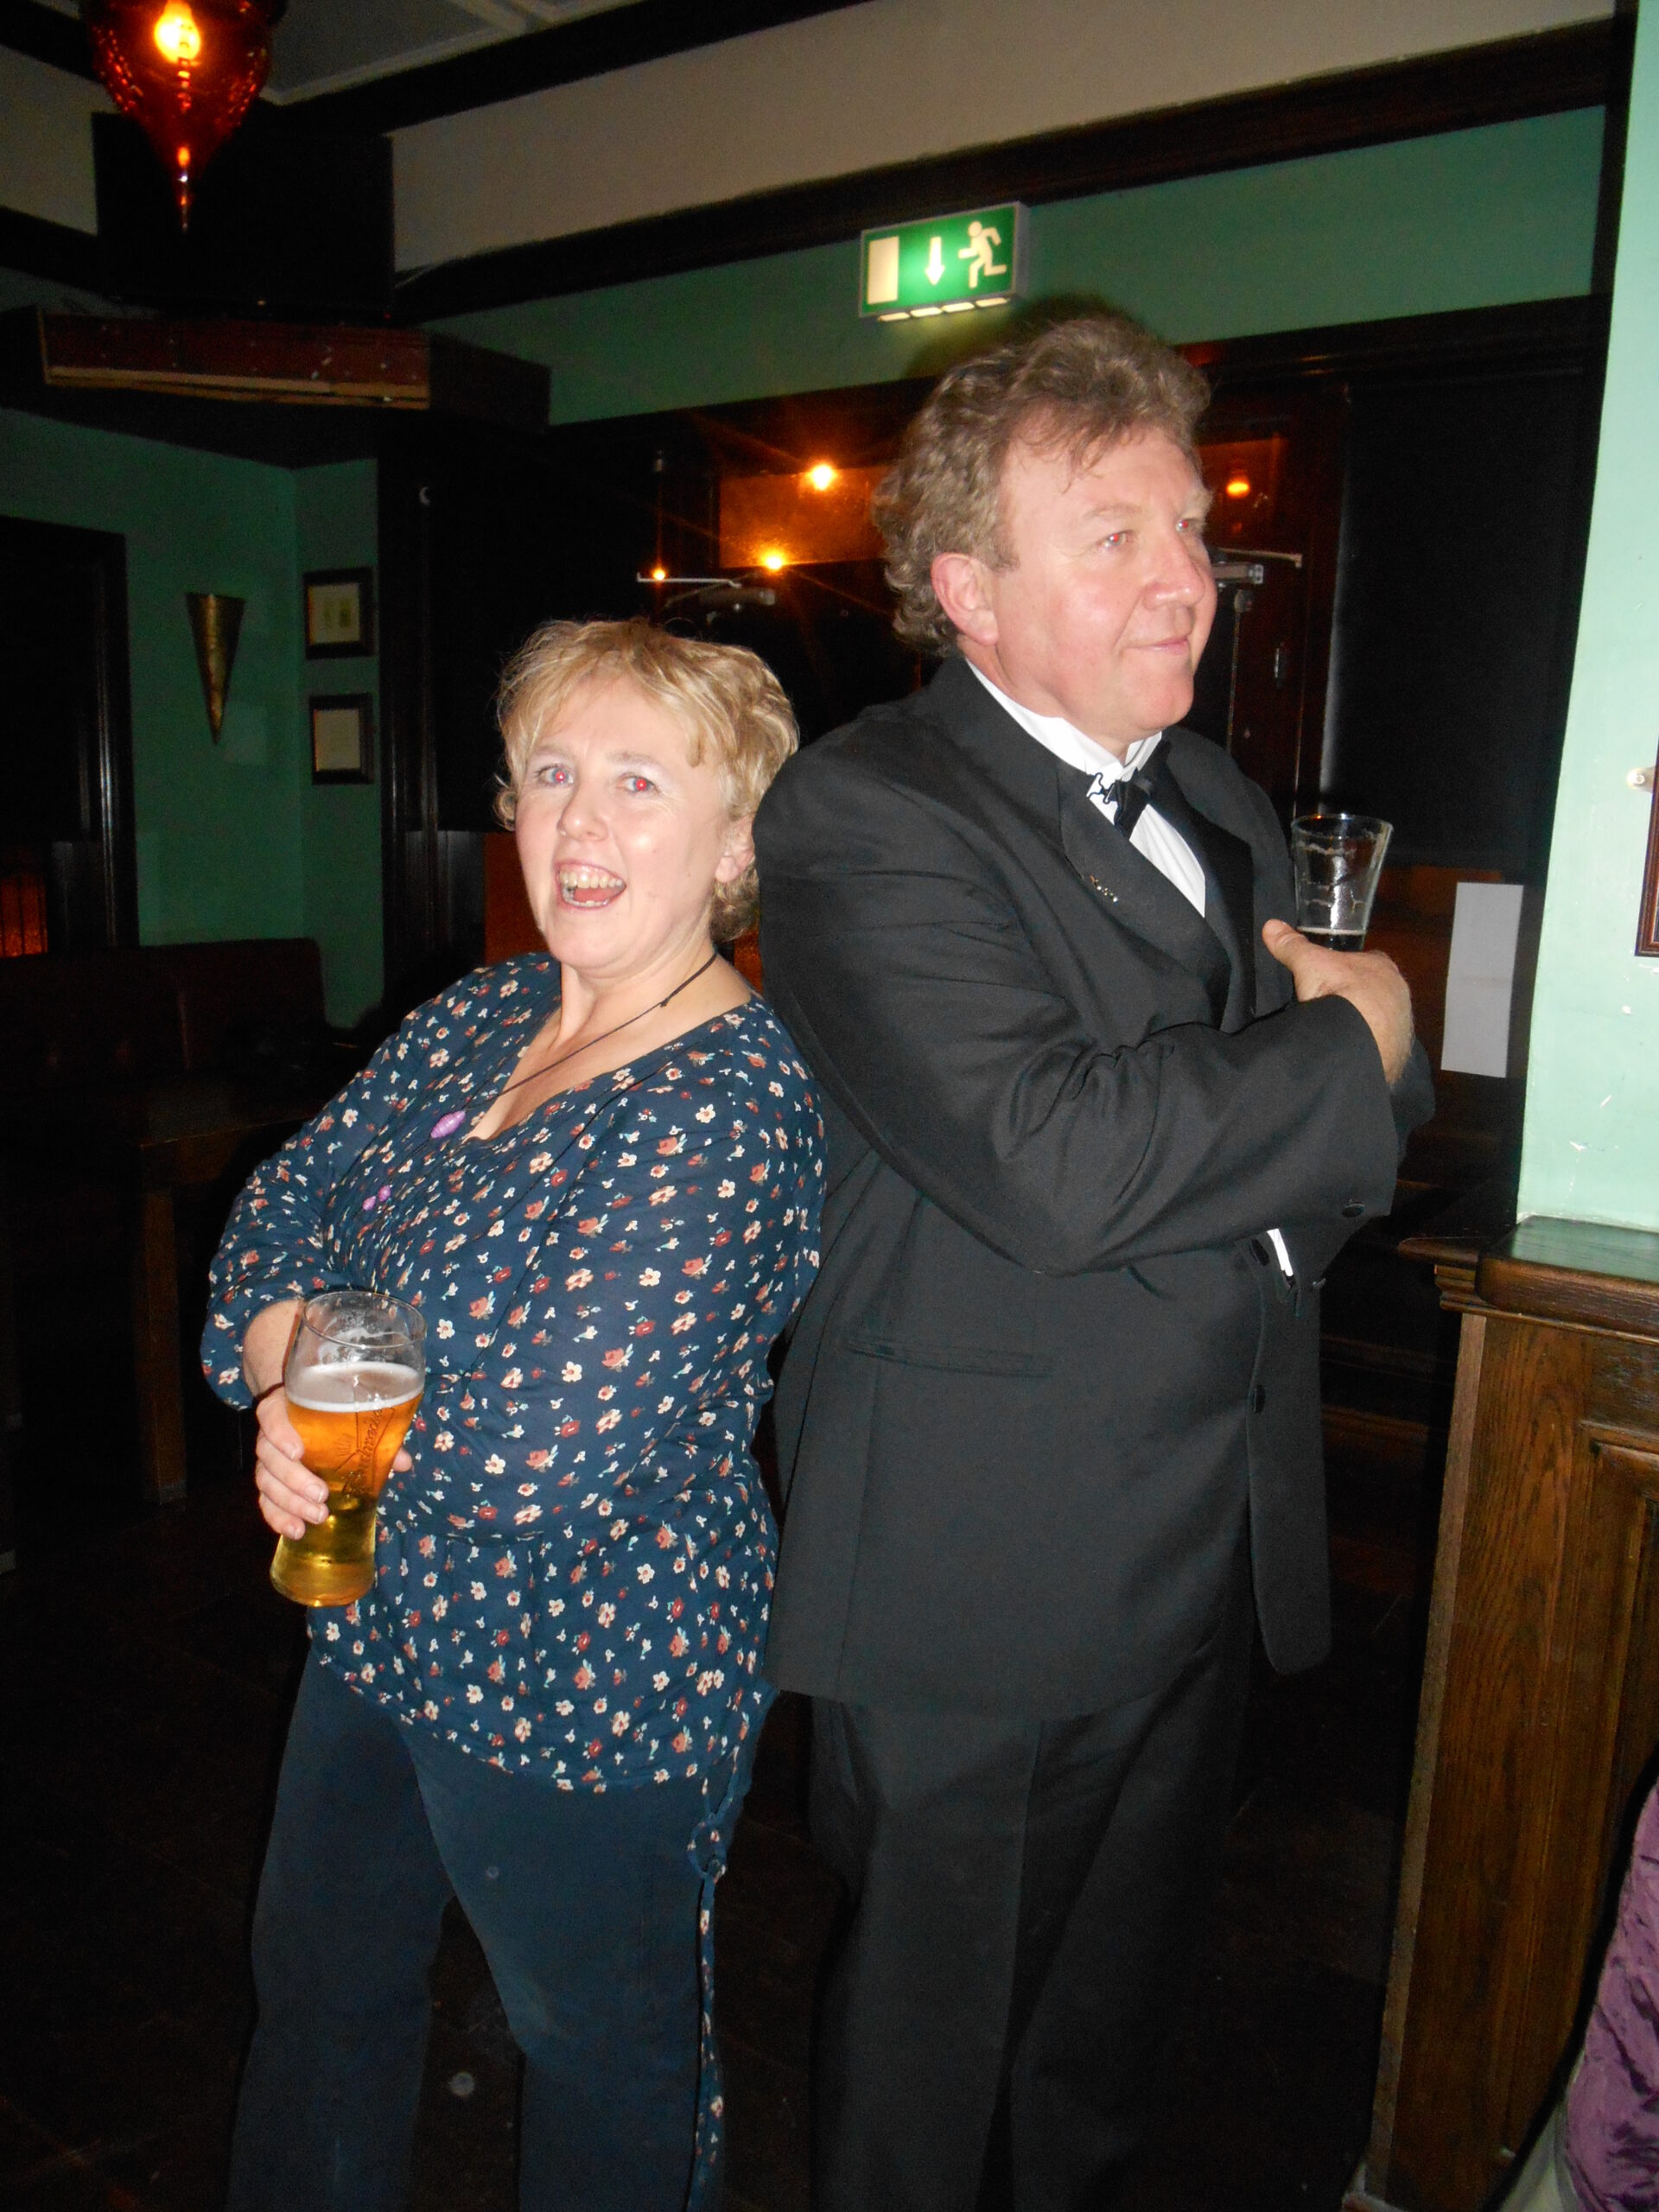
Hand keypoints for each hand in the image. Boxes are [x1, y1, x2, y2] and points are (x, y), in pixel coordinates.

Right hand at [252, 1385, 411, 1540]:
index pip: (270, 1415)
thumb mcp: (352, 1421)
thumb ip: (376, 1437)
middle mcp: (270, 1435)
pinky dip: (278, 1518)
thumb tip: (403, 1462)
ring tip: (317, 1517)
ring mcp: (267, 1461)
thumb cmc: (333, 1419)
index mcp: (287, 1410)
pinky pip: (265, 1501)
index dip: (279, 1432)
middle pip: (268, 1455)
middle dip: (294, 1479)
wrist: (309, 1422)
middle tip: (321, 1495)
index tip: (298, 1451)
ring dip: (290, 1503)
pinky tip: (295, 1531)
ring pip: (266, 1481)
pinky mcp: (268, 1484)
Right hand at [1262, 919, 1413, 1085]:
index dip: (1350, 968)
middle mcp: (1399, 991)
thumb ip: (1292, 946)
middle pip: (1376, 990)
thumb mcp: (1308, 964)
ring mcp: (1401, 1021)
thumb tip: (1270, 925)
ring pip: (1381, 1018)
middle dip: (1360, 996)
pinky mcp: (1398, 1048)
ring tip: (1339, 1031)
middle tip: (1334, 1006)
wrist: (1360, 1038)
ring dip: (1365, 1022)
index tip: (1334, 976)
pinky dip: (1368, 1045)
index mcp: (1381, 966)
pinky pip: (1382, 1043)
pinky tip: (1350, 1049)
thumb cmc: (1339, 992)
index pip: (1367, 961)